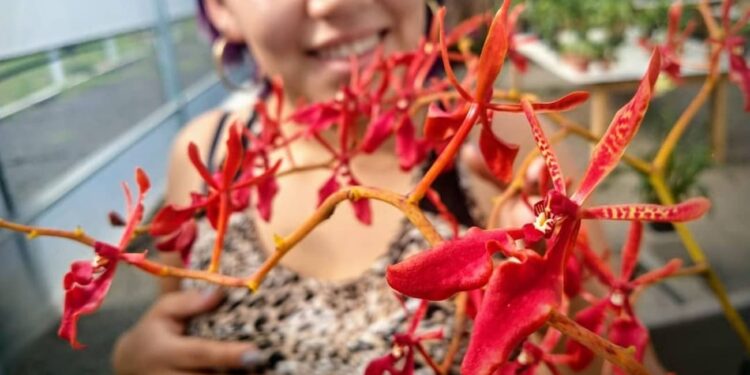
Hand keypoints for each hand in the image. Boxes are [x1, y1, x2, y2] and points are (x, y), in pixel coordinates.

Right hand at [112, 288, 264, 373]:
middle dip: (237, 373)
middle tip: (264, 363)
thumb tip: (219, 294)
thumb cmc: (154, 331)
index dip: (228, 355)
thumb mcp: (163, 310)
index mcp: (165, 351)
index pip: (200, 353)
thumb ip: (190, 302)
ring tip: (261, 370)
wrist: (131, 363)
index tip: (255, 353)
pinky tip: (245, 372)